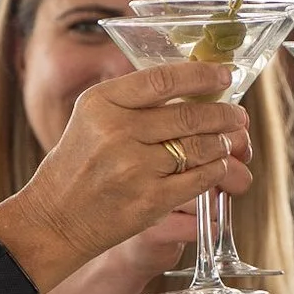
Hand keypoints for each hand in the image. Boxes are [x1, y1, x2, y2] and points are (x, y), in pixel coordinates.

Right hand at [2, 62, 251, 282]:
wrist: (55, 218)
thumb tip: (192, 81)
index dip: (202, 75)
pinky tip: (220, 164)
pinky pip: (199, 179)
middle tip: (237, 114)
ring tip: (231, 139)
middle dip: (223, 114)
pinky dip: (216, 170)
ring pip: (199, 147)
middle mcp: (116, 131)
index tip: (225, 75)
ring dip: (224, 142)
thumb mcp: (92, 118)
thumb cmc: (79, 164)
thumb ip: (133, 98)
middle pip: (188, 115)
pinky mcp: (149, 200)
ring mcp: (134, 167)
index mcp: (101, 103)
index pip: (163, 80)